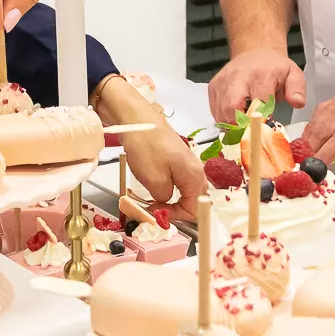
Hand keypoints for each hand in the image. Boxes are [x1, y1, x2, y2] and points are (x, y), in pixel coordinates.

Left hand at [95, 77, 204, 218]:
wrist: (138, 119)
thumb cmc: (146, 146)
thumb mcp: (153, 179)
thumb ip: (164, 198)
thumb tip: (165, 203)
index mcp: (194, 177)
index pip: (194, 210)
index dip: (176, 216)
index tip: (157, 213)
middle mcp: (196, 171)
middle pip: (193, 201)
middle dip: (175, 210)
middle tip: (155, 210)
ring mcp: (187, 164)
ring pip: (185, 191)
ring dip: (170, 199)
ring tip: (152, 200)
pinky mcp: (177, 159)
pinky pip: (178, 181)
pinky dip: (167, 188)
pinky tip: (153, 186)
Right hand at [208, 50, 304, 127]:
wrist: (255, 53)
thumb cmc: (274, 68)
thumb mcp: (293, 74)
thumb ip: (297, 89)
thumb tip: (297, 102)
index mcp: (261, 74)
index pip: (258, 102)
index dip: (261, 120)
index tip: (266, 128)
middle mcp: (239, 76)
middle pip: (232, 107)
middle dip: (241, 125)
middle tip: (250, 132)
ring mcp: (223, 81)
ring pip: (221, 111)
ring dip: (232, 124)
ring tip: (245, 123)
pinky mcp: (213, 86)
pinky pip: (214, 110)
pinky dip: (223, 118)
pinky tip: (235, 116)